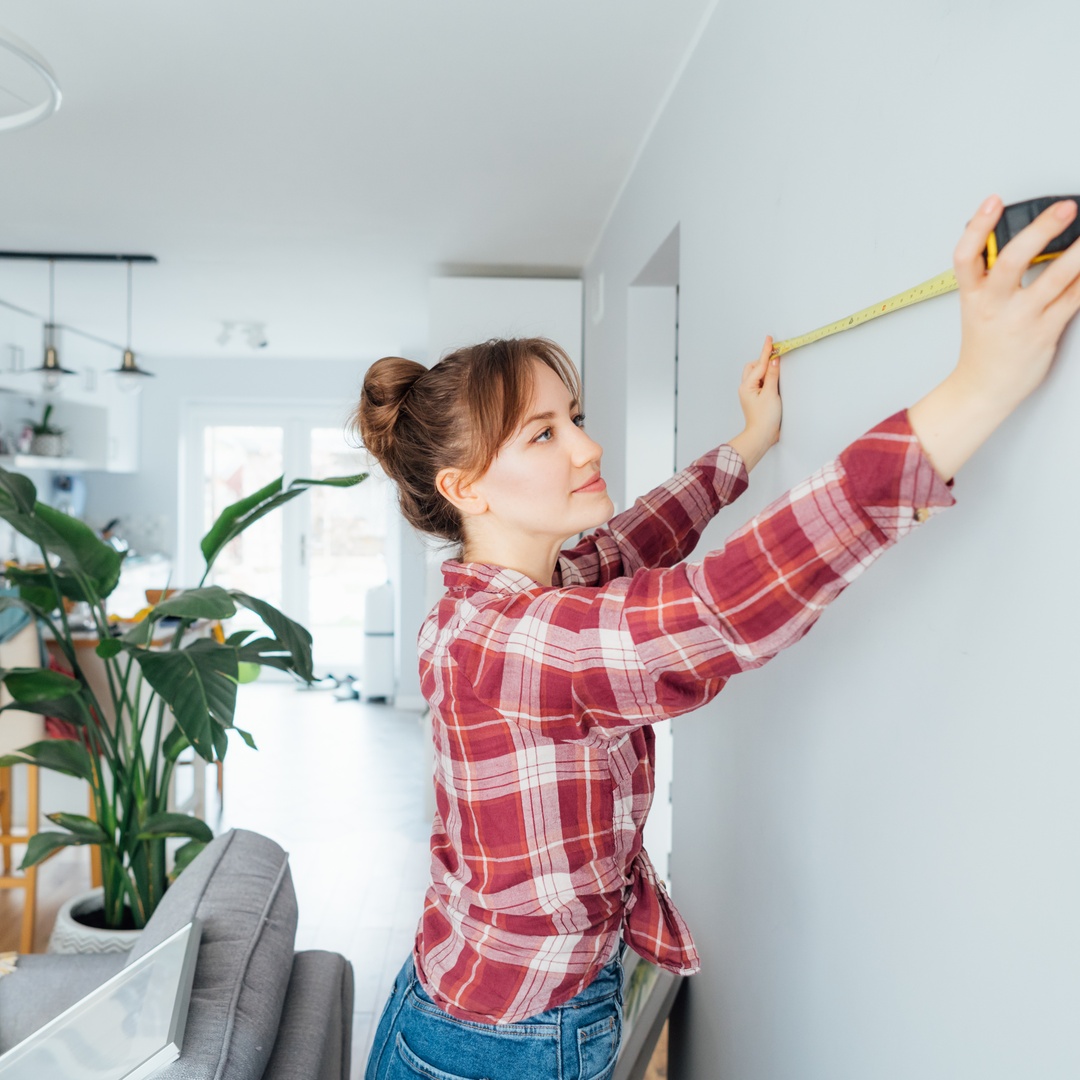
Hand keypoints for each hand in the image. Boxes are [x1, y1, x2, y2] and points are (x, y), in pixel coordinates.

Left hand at [728, 335, 781, 470]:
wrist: (762, 436)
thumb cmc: (765, 418)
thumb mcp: (771, 393)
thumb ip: (772, 375)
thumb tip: (774, 360)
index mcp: (747, 386)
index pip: (759, 364)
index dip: (766, 351)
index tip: (769, 339)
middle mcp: (746, 388)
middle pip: (753, 367)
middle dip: (763, 361)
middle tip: (776, 355)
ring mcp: (750, 394)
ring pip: (756, 375)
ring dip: (765, 370)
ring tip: (776, 370)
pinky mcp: (756, 399)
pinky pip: (760, 382)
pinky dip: (766, 378)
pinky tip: (773, 379)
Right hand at [908, 194, 1079, 480]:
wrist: (983, 389)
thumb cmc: (984, 347)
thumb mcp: (977, 308)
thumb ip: (995, 276)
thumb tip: (1031, 241)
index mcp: (972, 295)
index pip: (965, 256)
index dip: (978, 227)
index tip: (994, 201)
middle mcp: (994, 304)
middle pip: (1012, 261)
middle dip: (1041, 230)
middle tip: (1065, 208)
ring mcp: (1020, 319)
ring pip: (1054, 278)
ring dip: (1078, 252)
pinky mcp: (1044, 332)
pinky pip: (1073, 299)